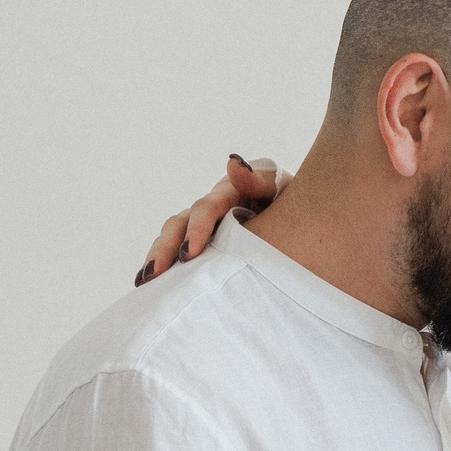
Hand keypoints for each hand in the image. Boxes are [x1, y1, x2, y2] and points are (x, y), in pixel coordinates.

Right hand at [134, 156, 283, 285]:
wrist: (304, 224)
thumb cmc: (296, 205)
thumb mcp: (283, 189)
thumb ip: (261, 179)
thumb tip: (232, 163)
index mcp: (230, 192)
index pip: (206, 208)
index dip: (196, 230)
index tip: (190, 255)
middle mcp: (211, 208)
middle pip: (180, 223)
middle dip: (166, 248)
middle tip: (157, 274)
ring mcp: (204, 227)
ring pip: (173, 238)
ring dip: (158, 258)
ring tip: (146, 281)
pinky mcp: (204, 246)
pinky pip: (177, 253)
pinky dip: (163, 266)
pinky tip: (150, 287)